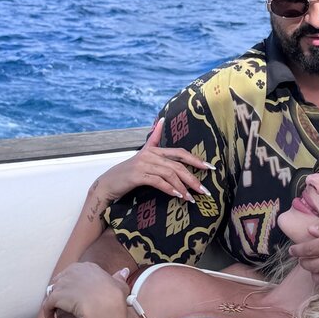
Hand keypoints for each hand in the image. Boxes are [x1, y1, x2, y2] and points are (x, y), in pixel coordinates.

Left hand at [43, 262, 127, 317]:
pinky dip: (47, 313)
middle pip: (62, 281)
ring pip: (53, 292)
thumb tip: (124, 270)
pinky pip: (47, 305)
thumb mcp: (120, 285)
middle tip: (65, 305)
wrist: (104, 307)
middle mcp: (73, 271)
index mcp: (88, 267)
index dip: (74, 285)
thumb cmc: (113, 298)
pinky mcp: (56, 296)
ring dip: (54, 302)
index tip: (76, 295)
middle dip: (62, 292)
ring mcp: (63, 283)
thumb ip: (119, 278)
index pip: (75, 273)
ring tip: (57, 313)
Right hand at [95, 118, 214, 204]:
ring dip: (183, 188)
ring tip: (191, 198)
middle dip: (193, 178)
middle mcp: (150, 154)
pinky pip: (159, 182)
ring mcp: (144, 164)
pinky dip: (170, 189)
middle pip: (178, 165)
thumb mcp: (142, 154)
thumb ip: (154, 140)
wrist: (108, 184)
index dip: (196, 159)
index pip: (180, 152)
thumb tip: (160, 119)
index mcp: (154, 150)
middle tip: (204, 191)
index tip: (210, 167)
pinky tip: (178, 196)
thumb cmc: (128, 172)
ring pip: (170, 174)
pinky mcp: (138, 175)